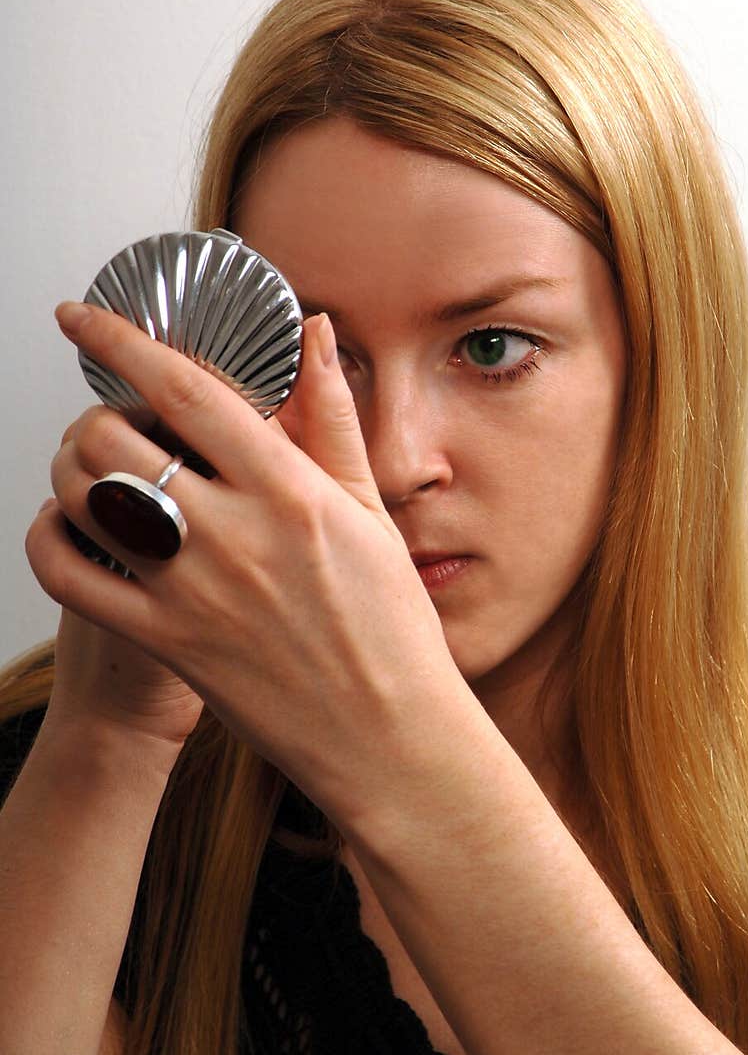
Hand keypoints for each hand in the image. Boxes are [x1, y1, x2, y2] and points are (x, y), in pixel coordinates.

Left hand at [26, 304, 469, 826]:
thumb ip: (330, 419)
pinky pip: (70, 577)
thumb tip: (315, 334)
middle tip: (109, 419)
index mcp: (289, 489)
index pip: (184, 387)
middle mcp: (234, 533)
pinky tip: (67, 528)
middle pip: (113, 437)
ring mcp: (193, 591)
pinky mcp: (166, 641)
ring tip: (91, 469)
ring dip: (70, 469)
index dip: (120, 339)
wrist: (389, 737)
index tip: (84, 316)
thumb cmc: (391, 628)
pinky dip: (49, 540)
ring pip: (85, 499)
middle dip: (92, 412)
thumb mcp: (371, 511)